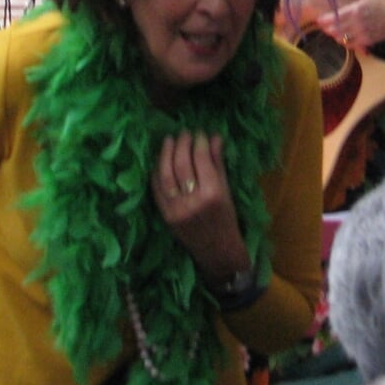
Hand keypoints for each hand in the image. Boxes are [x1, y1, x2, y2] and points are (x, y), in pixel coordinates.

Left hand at [152, 132, 250, 286]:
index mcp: (213, 194)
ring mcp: (176, 209)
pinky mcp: (165, 215)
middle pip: (181, 164)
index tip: (200, 133)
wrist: (217, 252)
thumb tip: (214, 136)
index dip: (199, 143)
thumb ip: (218, 164)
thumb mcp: (227, 191)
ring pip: (165, 174)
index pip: (201, 160)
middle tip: (184, 133)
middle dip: (182, 144)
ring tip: (170, 140)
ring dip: (166, 153)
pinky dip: (157, 171)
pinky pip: (157, 188)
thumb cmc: (227, 221)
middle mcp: (192, 201)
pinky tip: (161, 160)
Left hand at [314, 0, 384, 49]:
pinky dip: (345, 42)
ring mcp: (363, 33)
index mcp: (357, 9)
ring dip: (335, 36)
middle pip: (336, 29)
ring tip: (331, 32)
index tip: (319, 19)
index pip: (336, 17)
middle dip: (327, 28)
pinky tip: (342, 38)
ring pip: (343, 38)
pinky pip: (352, 45)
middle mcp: (359, 23)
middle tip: (322, 27)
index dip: (325, 20)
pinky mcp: (368, 41)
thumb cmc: (382, 2)